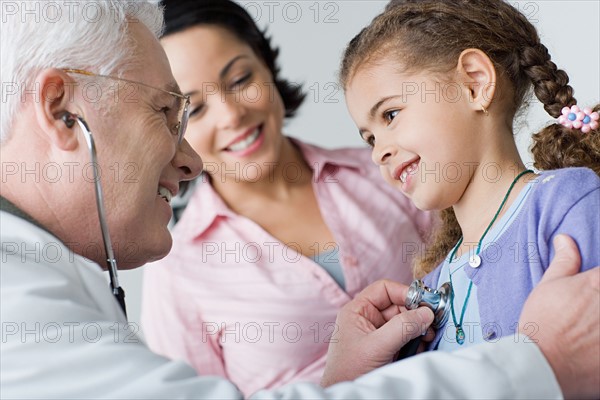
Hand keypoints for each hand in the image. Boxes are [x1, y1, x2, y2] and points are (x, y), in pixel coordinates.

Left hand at [321, 280, 433, 386]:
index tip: (425, 303)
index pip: (384, 289)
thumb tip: (426, 313)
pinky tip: (419, 347)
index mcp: (357, 310)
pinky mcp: (385, 348)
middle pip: (398, 305)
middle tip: (431, 323)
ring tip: (426, 337)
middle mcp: (366, 318)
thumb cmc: (350, 371)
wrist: (348, 399)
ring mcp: (377, 334)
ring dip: (418, 328)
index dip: (405, 293)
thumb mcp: (377, 346)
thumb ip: (402, 327)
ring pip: (404, 322)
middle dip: (416, 313)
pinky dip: (415, 340)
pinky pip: (404, 337)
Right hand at [519, 234, 599, 398]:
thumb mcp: (549, 286)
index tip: (592, 290)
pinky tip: (595, 343)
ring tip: (592, 326)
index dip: (598, 281)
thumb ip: (564, 261)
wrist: (543, 363)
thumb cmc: (543, 323)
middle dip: (598, 302)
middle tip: (590, 311)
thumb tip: (565, 239)